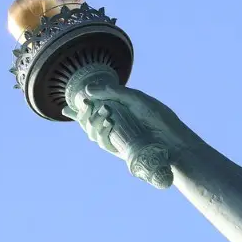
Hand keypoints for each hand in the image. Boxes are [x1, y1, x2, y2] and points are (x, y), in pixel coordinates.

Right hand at [62, 83, 196, 161]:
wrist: (175, 141)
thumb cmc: (160, 118)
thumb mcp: (138, 100)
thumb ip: (114, 92)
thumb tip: (86, 90)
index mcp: (119, 112)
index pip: (94, 110)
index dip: (79, 111)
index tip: (65, 108)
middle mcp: (116, 126)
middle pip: (88, 122)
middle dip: (82, 114)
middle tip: (84, 104)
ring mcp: (117, 139)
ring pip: (92, 133)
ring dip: (92, 121)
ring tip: (104, 111)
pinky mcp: (120, 150)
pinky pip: (103, 143)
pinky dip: (101, 133)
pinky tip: (108, 123)